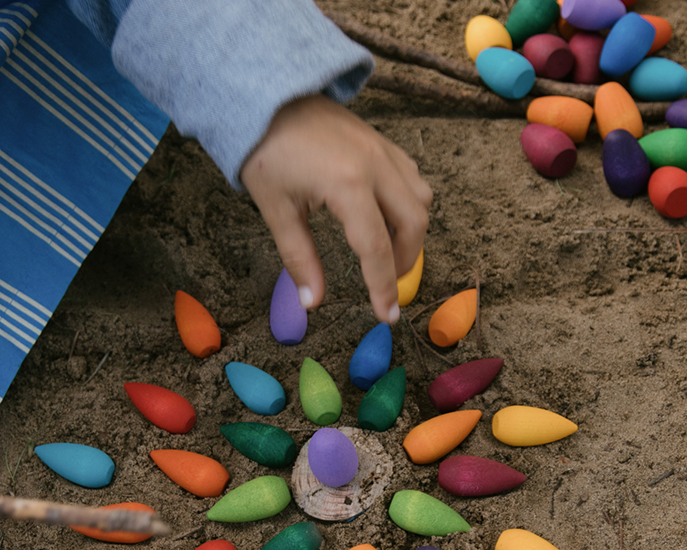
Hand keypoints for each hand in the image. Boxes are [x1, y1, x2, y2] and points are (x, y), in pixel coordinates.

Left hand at [241, 94, 431, 324]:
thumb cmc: (267, 152)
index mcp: (347, 185)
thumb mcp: (276, 211)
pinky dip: (409, 206)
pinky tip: (387, 220)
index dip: (383, 287)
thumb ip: (299, 259)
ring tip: (386, 256)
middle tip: (384, 286)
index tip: (387, 316)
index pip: (376, 248)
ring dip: (410, 234)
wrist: (268, 96)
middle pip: (413, 225)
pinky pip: (412, 179)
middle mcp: (375, 166)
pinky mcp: (383, 143)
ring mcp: (383, 151)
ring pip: (420, 201)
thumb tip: (312, 303)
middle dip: (404, 262)